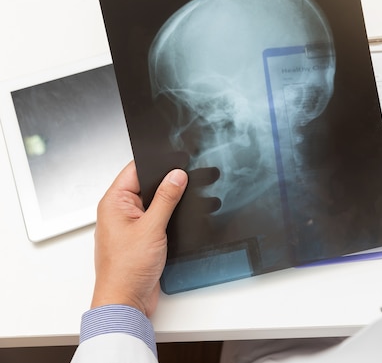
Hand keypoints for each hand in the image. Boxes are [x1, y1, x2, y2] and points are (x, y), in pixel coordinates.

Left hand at [91, 161, 187, 316]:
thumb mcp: (152, 227)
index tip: (177, 162)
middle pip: (146, 185)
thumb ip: (166, 198)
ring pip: (153, 203)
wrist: (125, 301)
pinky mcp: (141, 238)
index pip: (135, 169)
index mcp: (114, 202)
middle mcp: (120, 211)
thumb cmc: (125, 269)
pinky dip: (168, 218)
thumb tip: (176, 176)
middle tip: (186, 182)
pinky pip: (156, 219)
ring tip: (184, 204)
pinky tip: (178, 221)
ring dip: (168, 203)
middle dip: (166, 184)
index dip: (156, 163)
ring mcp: (130, 225)